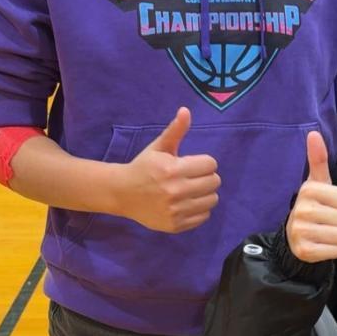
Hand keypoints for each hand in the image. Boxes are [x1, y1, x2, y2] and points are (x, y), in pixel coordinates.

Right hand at [112, 107, 219, 232]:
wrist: (122, 193)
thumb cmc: (143, 167)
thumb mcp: (158, 147)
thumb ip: (175, 130)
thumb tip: (186, 110)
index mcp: (172, 169)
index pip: (210, 164)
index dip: (204, 162)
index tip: (192, 164)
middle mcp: (175, 191)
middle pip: (214, 182)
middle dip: (206, 177)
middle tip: (193, 177)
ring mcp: (176, 210)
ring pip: (212, 200)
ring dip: (205, 193)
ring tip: (192, 190)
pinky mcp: (176, 225)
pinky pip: (204, 216)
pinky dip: (199, 209)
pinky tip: (187, 203)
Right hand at [285, 132, 336, 261]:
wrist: (294, 236)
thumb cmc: (315, 205)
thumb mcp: (318, 182)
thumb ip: (318, 159)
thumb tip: (313, 133)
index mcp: (309, 189)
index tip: (335, 205)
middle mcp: (303, 209)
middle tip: (331, 220)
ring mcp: (301, 231)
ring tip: (328, 231)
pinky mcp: (304, 251)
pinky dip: (335, 250)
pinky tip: (324, 244)